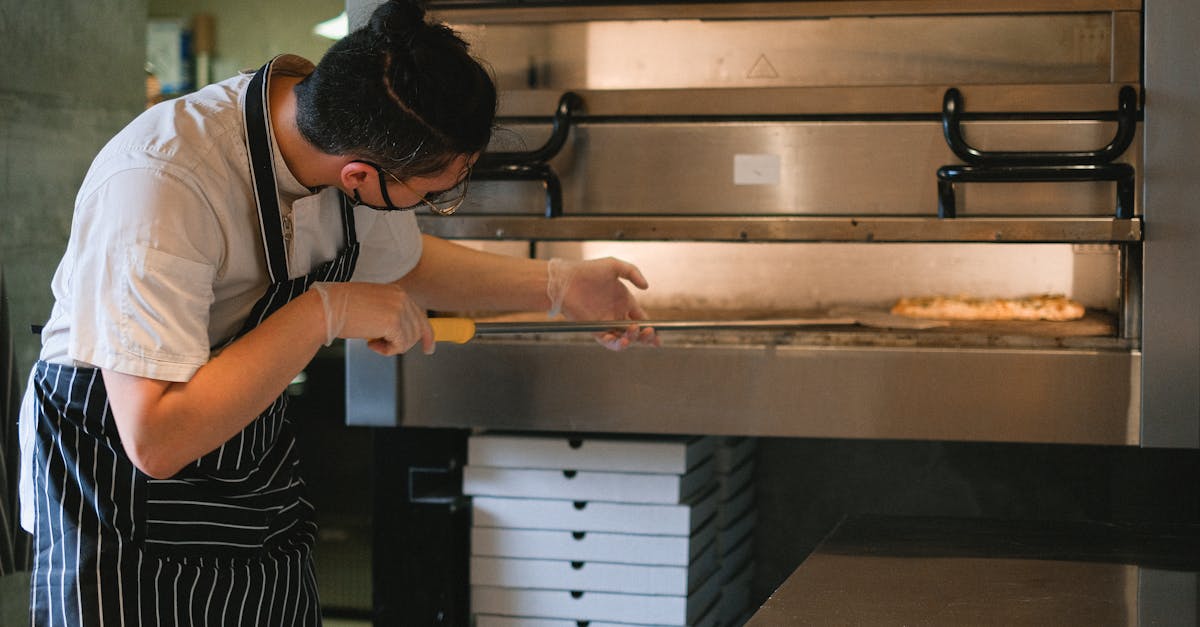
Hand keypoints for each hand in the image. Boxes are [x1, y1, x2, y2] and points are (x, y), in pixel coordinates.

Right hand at [310, 281, 434, 355]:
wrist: (326, 308)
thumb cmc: (340, 308)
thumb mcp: (371, 305)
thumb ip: (388, 313)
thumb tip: (398, 332)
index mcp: (396, 291)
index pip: (419, 314)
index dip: (426, 334)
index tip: (429, 348)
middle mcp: (401, 298)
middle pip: (418, 329)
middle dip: (407, 344)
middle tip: (391, 349)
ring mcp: (399, 309)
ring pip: (409, 340)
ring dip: (391, 346)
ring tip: (371, 341)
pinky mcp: (393, 323)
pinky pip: (400, 346)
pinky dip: (387, 351)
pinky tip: (370, 344)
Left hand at [547, 257, 659, 350]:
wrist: (566, 280)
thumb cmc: (588, 271)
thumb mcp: (613, 265)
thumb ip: (633, 272)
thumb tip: (647, 286)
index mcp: (624, 301)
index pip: (642, 318)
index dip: (651, 327)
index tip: (658, 333)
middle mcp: (616, 314)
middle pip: (636, 332)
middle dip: (646, 336)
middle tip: (650, 333)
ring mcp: (606, 323)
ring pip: (624, 338)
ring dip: (632, 339)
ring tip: (634, 332)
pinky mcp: (595, 330)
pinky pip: (608, 342)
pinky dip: (617, 345)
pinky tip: (622, 341)